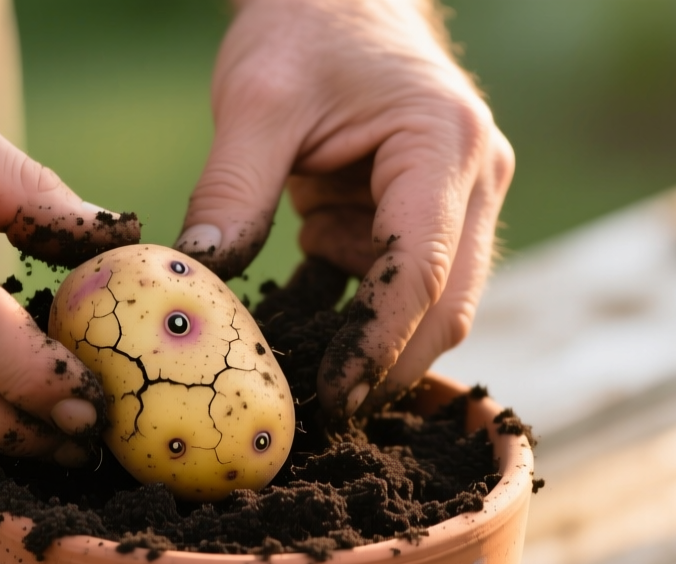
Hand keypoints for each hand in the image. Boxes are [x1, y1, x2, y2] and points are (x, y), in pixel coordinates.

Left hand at [177, 0, 512, 418]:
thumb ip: (232, 188)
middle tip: (318, 413)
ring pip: (435, 306)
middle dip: (386, 365)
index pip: (419, 269)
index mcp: (443, 143)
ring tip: (301, 346)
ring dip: (370, 335)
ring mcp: (466, 199)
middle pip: (446, 306)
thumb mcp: (255, 98)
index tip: (332, 396)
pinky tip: (306, 309)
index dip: (378, 344)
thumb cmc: (303, 28)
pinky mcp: (436, 215)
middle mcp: (475, 177)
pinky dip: (359, 308)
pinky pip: (405, 287)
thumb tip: (200, 276)